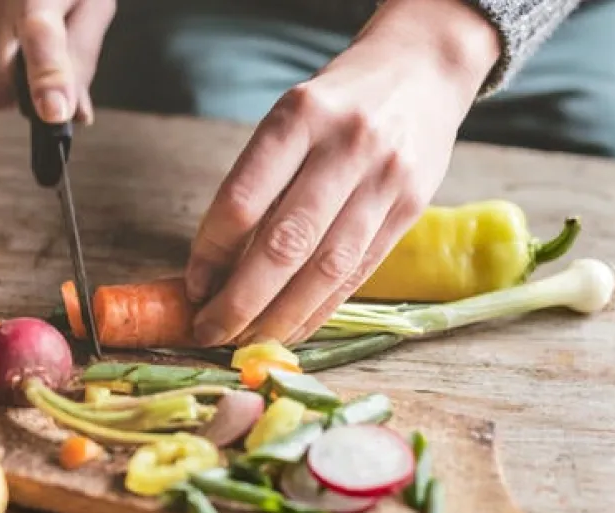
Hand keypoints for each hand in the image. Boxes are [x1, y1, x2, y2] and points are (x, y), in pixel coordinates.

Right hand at [0, 0, 116, 123]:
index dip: (48, 77)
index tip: (54, 111)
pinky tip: (9, 12)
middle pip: (0, 85)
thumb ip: (83, 59)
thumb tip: (75, 115)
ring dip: (11, 61)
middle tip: (49, 68)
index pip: (43, 36)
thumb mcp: (92, 3)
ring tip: (29, 16)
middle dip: (23, 91)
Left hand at [183, 0, 500, 346]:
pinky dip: (319, 309)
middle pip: (284, 243)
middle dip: (240, 300)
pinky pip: (358, 273)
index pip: (242, 200)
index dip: (210, 252)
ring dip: (280, 316)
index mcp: (300, 116)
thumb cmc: (337, 102)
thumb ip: (260, 182)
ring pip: (326, 268)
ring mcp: (385, 178)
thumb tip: (214, 267)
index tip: (192, 285)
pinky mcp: (412, 207)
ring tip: (245, 341)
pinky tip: (291, 329)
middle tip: (208, 331)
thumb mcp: (290, 118)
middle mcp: (346, 145)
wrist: (422, 69)